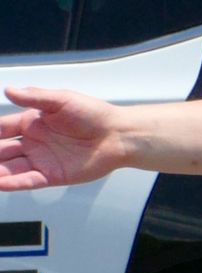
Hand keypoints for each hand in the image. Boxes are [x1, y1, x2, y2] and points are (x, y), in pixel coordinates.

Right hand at [0, 89, 125, 192]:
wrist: (120, 135)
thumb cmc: (95, 115)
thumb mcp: (63, 100)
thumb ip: (35, 98)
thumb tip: (9, 89)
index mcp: (32, 123)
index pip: (1, 129)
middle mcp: (33, 142)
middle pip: (1, 150)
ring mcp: (41, 159)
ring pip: (9, 167)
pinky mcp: (52, 175)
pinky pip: (27, 180)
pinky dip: (11, 183)